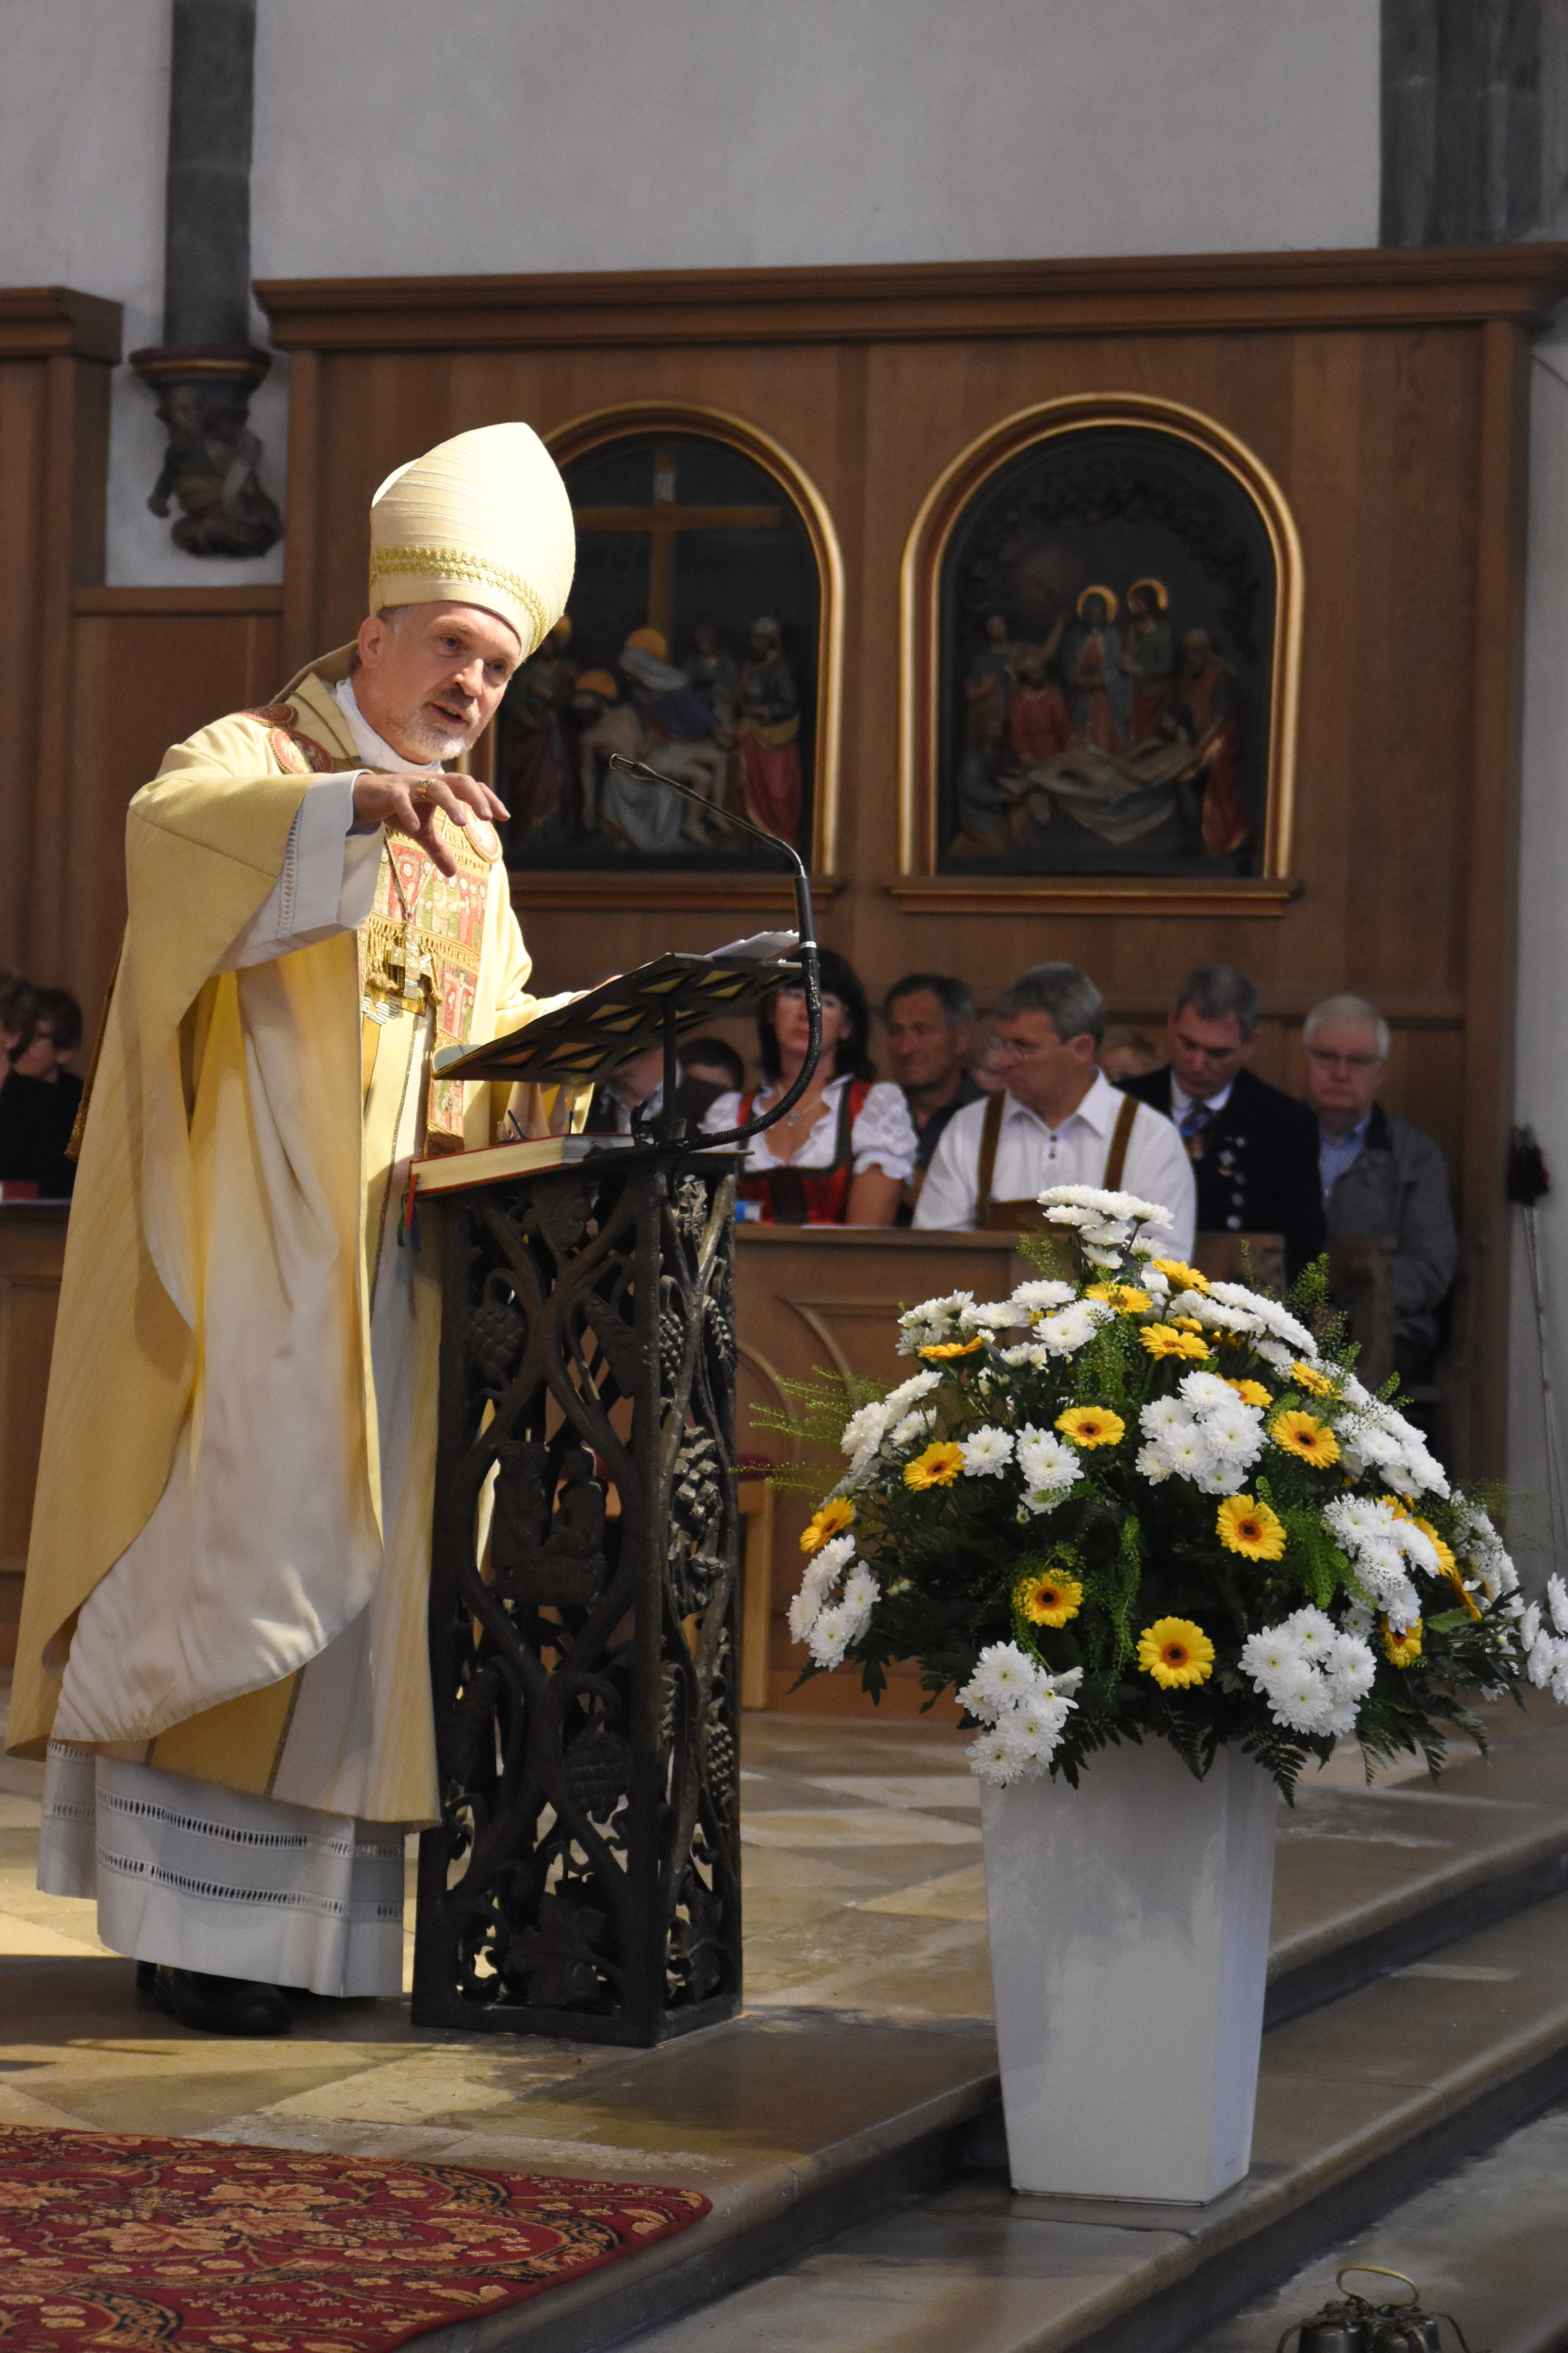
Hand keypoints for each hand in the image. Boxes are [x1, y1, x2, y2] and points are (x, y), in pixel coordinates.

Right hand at [352, 770, 509, 878]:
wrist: (365, 799)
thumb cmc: (398, 810)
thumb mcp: (422, 833)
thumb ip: (439, 850)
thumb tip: (453, 874)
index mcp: (442, 788)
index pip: (471, 787)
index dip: (488, 799)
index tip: (504, 816)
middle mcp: (430, 782)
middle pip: (459, 781)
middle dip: (476, 797)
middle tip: (487, 818)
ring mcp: (410, 784)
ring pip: (435, 787)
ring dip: (450, 803)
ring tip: (461, 823)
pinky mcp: (390, 792)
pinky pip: (401, 799)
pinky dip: (408, 812)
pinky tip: (415, 826)